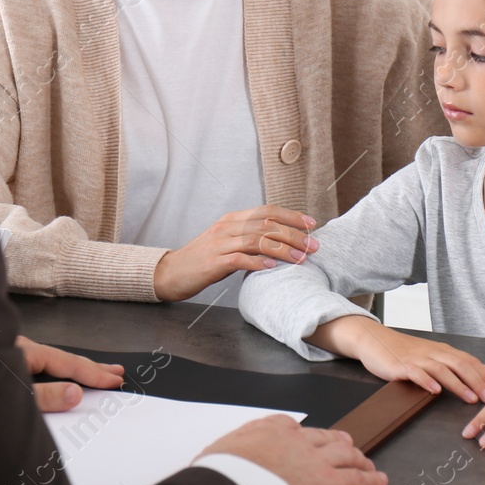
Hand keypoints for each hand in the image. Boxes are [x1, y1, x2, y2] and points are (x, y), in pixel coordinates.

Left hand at [15, 336, 124, 411]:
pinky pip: (41, 367)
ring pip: (53, 362)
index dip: (94, 373)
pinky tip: (61, 379)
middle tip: (116, 372)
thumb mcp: (12, 396)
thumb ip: (44, 396)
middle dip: (91, 367)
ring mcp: (12, 354)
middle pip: (65, 359)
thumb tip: (75, 393)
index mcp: (25, 351)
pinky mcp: (5, 365)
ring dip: (75, 370)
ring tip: (95, 374)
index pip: (69, 363)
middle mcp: (21, 348)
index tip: (114, 380)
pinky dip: (58, 373)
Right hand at [153, 205, 320, 301]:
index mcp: (231, 220)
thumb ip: (248, 239)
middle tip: (314, 246)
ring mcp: (218, 244)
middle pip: (266, 224)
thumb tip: (279, 242)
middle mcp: (226, 227)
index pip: (266, 211)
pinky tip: (273, 267)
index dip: (291, 215)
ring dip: (282, 249)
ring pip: (256, 240)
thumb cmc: (202, 261)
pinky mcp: (212, 263)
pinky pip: (238, 259)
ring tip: (301, 258)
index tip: (311, 224)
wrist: (170, 273)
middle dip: (294, 234)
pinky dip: (258, 262)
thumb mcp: (226, 243)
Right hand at [201, 415, 387, 484]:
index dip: (306, 435)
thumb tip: (221, 459)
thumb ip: (231, 451)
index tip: (309, 440)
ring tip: (366, 463)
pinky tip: (380, 481)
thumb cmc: (221, 472)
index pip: (295, 427)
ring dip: (358, 458)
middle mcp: (297, 439)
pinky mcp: (328, 483)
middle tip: (348, 444)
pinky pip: (356, 480)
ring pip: (346, 454)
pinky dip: (371, 480)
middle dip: (339, 441)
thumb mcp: (219, 451)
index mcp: (271, 428)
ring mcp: (315, 460)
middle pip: (326, 437)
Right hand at [314, 316, 484, 403]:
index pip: (469, 361)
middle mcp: (432, 353)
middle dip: (478, 382)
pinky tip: (434, 391)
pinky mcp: (400, 366)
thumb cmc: (403, 351)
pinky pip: (415, 373)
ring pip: (441, 370)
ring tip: (470, 399)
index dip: (484, 377)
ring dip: (458, 385)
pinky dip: (426, 381)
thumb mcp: (433, 354)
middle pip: (460, 365)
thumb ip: (458, 361)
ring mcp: (416, 359)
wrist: (373, 340)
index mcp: (442, 351)